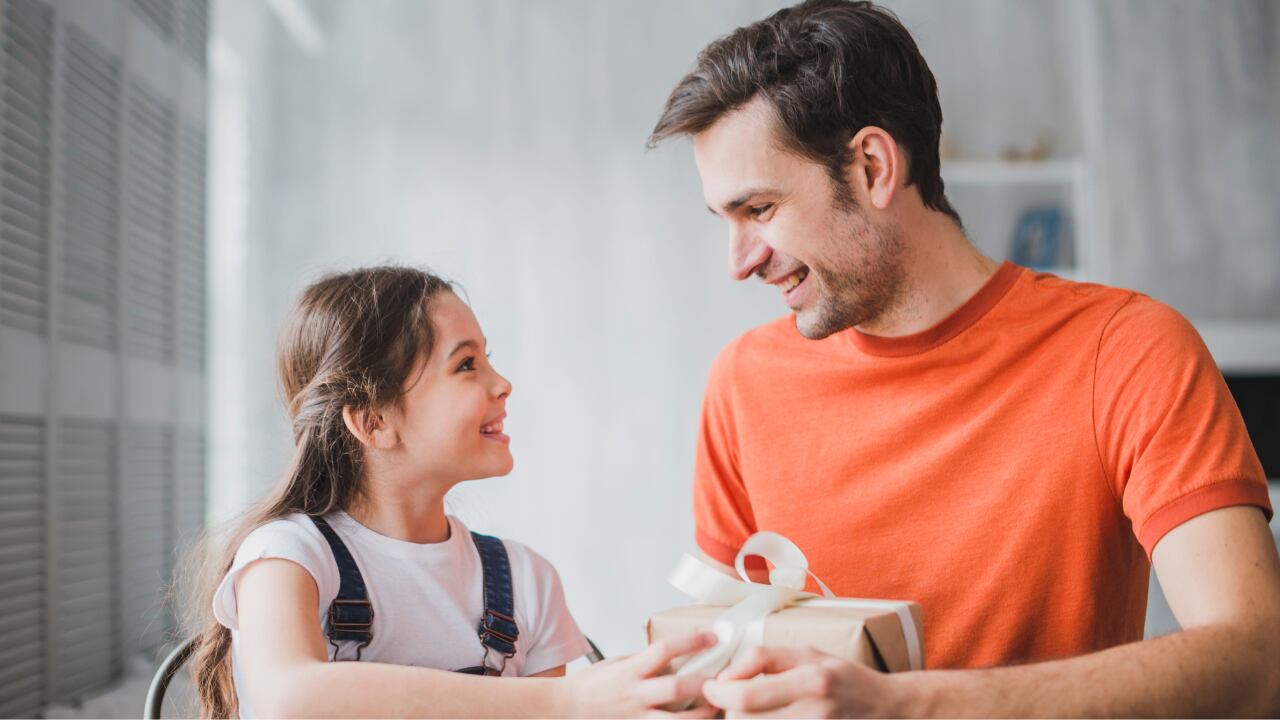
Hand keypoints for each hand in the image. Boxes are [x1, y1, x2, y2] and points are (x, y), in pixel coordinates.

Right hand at [561, 632, 719, 717]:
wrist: (564, 710)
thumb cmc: (590, 686)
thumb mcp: (617, 664)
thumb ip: (644, 662)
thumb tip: (673, 656)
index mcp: (631, 670)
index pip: (664, 650)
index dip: (691, 642)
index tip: (712, 637)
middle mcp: (635, 694)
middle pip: (677, 688)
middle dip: (704, 685)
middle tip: (725, 681)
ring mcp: (636, 717)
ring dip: (701, 715)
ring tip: (718, 709)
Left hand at [701, 645, 905, 717]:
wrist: (883, 707)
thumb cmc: (841, 676)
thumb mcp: (806, 653)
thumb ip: (763, 658)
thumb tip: (727, 675)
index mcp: (810, 682)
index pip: (745, 697)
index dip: (718, 693)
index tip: (712, 686)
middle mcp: (813, 715)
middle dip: (728, 709)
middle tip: (732, 697)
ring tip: (751, 709)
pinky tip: (766, 718)